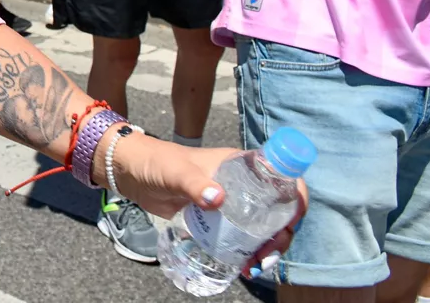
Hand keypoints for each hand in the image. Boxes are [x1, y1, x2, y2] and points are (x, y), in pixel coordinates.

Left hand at [113, 136, 304, 274]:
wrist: (133, 173)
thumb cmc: (157, 163)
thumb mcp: (176, 172)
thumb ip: (193, 183)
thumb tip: (216, 199)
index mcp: (242, 164)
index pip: (285, 176)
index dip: (296, 197)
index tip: (291, 221)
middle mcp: (244, 183)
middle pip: (280, 209)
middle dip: (282, 234)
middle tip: (267, 254)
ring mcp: (234, 202)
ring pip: (266, 226)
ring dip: (268, 247)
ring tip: (256, 265)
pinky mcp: (221, 219)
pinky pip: (245, 236)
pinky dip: (251, 252)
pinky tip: (244, 266)